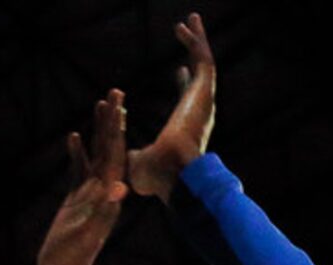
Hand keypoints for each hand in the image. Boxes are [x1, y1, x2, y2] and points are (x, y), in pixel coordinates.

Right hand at [37, 92, 128, 264]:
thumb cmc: (74, 255)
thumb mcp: (90, 231)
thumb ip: (103, 210)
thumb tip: (119, 188)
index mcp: (109, 195)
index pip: (116, 155)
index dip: (118, 129)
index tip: (121, 104)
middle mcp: (103, 191)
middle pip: (110, 149)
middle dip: (113, 121)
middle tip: (116, 92)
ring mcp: (89, 194)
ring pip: (95, 155)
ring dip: (98, 131)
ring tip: (99, 104)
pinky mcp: (76, 199)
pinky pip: (78, 171)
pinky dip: (77, 153)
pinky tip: (72, 136)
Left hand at [127, 13, 215, 201]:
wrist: (174, 174)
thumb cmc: (158, 177)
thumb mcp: (139, 163)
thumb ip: (134, 155)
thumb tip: (128, 159)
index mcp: (187, 127)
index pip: (187, 102)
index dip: (183, 84)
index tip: (179, 71)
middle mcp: (199, 113)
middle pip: (199, 77)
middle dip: (194, 55)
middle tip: (188, 35)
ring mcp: (203, 103)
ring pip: (204, 64)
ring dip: (198, 41)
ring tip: (191, 19)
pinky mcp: (204, 94)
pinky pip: (204, 60)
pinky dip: (197, 41)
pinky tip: (186, 24)